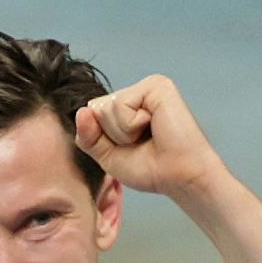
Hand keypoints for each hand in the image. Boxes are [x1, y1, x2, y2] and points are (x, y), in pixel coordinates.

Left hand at [75, 74, 226, 199]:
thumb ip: (88, 136)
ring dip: (122, 132)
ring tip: (148, 135)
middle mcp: (136, 93)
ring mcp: (147, 87)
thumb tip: (82, 111)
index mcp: (126, 106)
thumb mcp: (107, 156)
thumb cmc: (151, 168)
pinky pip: (120, 104)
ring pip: (105, 108)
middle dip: (111, 135)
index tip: (129, 147)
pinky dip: (131, 124)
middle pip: (95, 109)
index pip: (90, 114)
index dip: (102, 138)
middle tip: (141, 142)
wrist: (179, 176)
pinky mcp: (156, 85)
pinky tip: (153, 125)